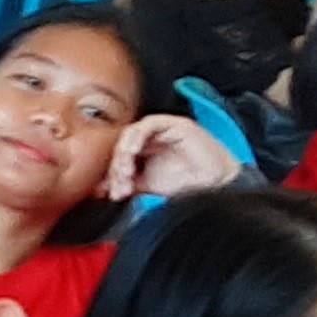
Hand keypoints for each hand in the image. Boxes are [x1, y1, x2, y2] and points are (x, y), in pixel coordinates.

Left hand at [107, 113, 242, 202]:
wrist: (215, 187)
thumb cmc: (187, 185)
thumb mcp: (147, 186)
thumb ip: (126, 184)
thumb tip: (102, 188)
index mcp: (143, 152)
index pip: (118, 156)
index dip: (111, 173)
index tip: (112, 192)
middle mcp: (151, 140)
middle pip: (122, 144)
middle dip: (116, 166)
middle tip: (120, 185)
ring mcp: (163, 131)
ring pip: (132, 133)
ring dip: (124, 152)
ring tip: (126, 172)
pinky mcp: (175, 124)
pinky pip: (149, 124)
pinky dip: (137, 136)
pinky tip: (134, 152)